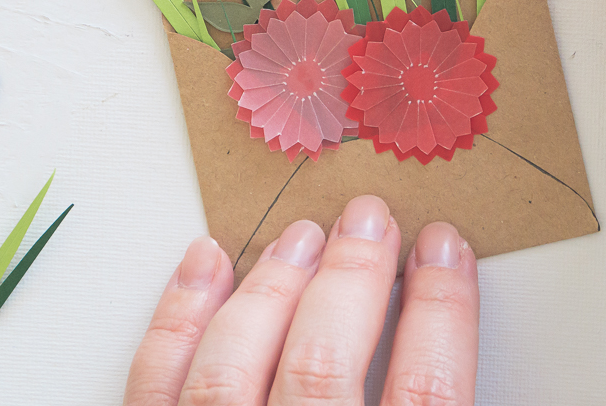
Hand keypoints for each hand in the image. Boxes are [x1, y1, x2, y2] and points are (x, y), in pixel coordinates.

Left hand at [123, 195, 478, 405]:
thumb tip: (451, 316)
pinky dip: (176, 322)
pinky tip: (204, 262)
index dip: (443, 311)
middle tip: (369, 218)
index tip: (445, 248)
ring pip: (233, 370)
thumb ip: (435, 398)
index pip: (426, 395)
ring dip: (272, 288)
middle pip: (324, 368)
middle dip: (352, 278)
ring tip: (304, 234)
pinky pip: (154, 389)